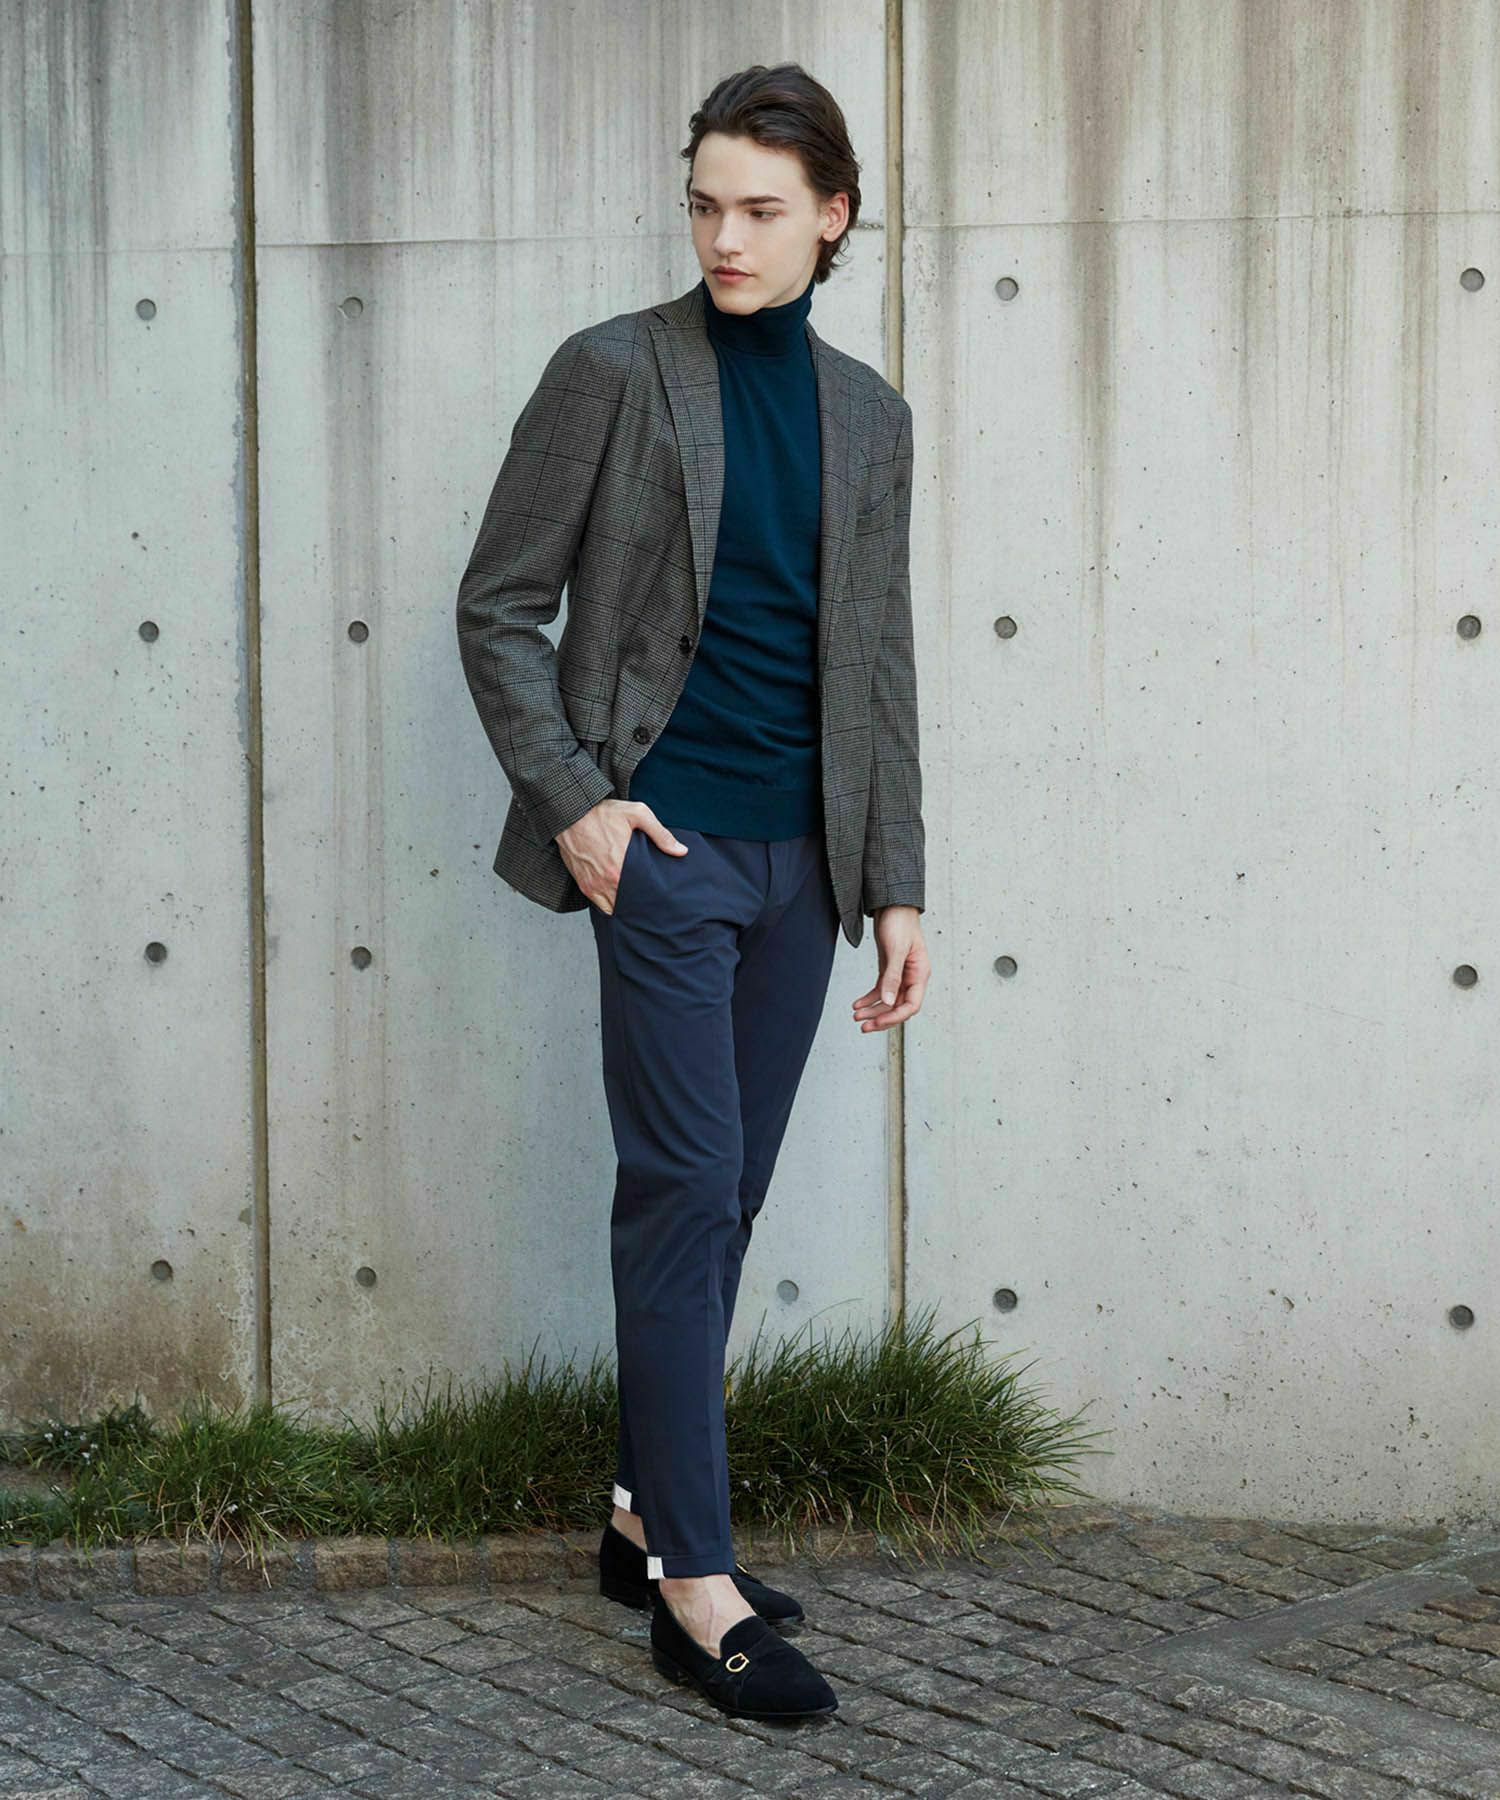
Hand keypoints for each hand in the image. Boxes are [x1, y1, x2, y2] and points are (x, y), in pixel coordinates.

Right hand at [556, 799, 686, 913]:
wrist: (570, 814)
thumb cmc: (602, 813)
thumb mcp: (637, 814)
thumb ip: (661, 834)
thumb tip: (681, 851)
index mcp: (621, 867)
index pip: (642, 894)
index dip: (652, 897)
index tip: (660, 895)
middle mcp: (607, 881)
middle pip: (629, 904)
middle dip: (641, 904)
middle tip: (652, 901)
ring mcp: (593, 885)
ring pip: (614, 908)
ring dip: (625, 906)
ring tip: (636, 902)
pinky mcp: (584, 885)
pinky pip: (599, 905)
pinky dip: (609, 905)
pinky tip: (619, 900)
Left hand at [852, 906, 928, 1030]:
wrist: (892, 904)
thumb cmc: (899, 922)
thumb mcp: (895, 949)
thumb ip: (892, 976)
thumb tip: (887, 1001)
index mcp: (920, 974)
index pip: (911, 1005)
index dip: (895, 1017)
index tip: (877, 1022)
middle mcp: (912, 977)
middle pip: (898, 1007)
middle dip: (881, 1018)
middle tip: (863, 1026)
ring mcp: (900, 975)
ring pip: (887, 1001)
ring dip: (873, 1010)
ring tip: (856, 1017)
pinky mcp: (888, 969)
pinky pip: (880, 990)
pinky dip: (869, 999)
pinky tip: (857, 1004)